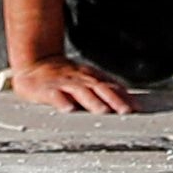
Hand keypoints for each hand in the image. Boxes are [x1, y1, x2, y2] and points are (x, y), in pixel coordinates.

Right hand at [9, 55, 133, 114]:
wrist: (34, 61)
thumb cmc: (64, 75)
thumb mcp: (86, 77)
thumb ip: (104, 86)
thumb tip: (128, 96)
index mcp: (90, 77)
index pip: (110, 86)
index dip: (124, 96)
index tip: (137, 107)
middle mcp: (80, 79)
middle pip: (100, 88)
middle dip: (114, 100)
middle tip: (126, 111)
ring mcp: (63, 83)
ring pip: (80, 92)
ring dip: (92, 101)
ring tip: (103, 111)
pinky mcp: (46, 89)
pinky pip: (54, 95)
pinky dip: (61, 101)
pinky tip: (68, 109)